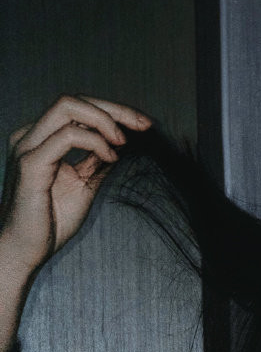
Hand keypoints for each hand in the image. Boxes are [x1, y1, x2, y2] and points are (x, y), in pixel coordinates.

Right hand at [0, 94, 151, 274]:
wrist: (25, 251)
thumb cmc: (50, 223)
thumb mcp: (84, 186)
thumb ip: (97, 162)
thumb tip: (121, 144)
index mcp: (42, 139)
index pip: (78, 110)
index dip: (114, 111)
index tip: (144, 124)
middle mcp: (32, 136)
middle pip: (75, 101)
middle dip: (115, 109)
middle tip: (144, 125)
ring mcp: (28, 146)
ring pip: (68, 107)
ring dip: (105, 120)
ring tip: (124, 142)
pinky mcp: (31, 163)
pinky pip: (67, 137)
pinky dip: (95, 142)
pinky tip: (111, 158)